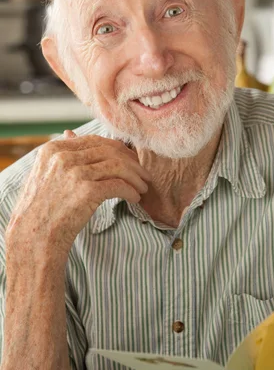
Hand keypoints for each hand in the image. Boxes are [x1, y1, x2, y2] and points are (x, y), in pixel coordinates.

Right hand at [6, 131, 150, 264]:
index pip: (95, 141)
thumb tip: (71, 132)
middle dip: (132, 162)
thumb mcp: (46, 174)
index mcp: (54, 149)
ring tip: (143, 187)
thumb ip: (61, 154)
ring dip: (136, 177)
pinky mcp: (87, 191)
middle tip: (143, 174)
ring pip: (118, 167)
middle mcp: (63, 157)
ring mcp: (75, 173)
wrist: (34, 237)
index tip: (130, 160)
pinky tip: (135, 198)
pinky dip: (131, 191)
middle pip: (110, 151)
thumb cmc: (42, 209)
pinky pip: (119, 185)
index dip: (118, 149)